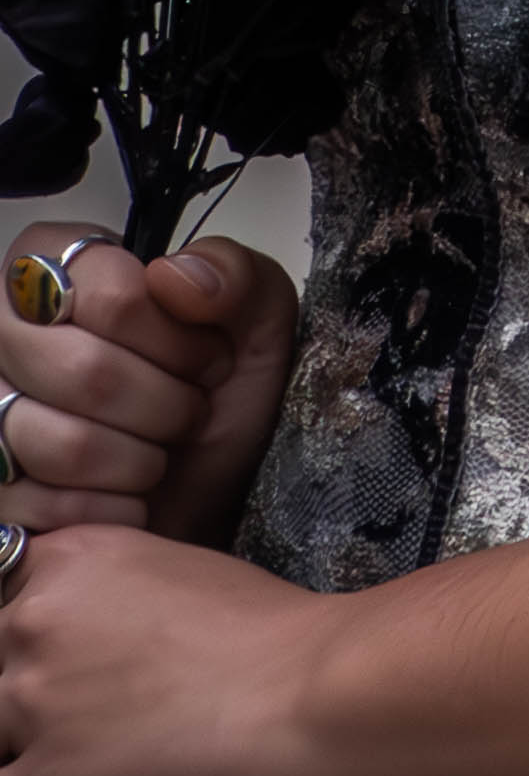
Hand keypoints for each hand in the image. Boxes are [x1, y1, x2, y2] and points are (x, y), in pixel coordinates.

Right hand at [0, 224, 299, 549]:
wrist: (207, 488)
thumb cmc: (216, 393)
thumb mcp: (256, 317)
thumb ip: (233, 274)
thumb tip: (175, 278)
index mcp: (55, 265)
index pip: (113, 297)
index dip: (177, 339)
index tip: (206, 356)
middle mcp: (3, 331)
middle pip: (86, 373)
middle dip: (166, 404)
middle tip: (190, 409)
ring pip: (63, 446)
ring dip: (142, 461)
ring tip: (161, 450)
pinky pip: (48, 508)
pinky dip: (113, 510)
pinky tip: (131, 494)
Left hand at [0, 523, 333, 775]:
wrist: (314, 692)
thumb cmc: (276, 637)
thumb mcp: (178, 573)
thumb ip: (110, 603)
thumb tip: (93, 651)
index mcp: (70, 560)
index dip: (20, 642)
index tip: (50, 667)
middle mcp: (36, 622)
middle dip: (23, 702)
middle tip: (84, 721)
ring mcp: (34, 704)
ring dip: (21, 758)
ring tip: (80, 769)